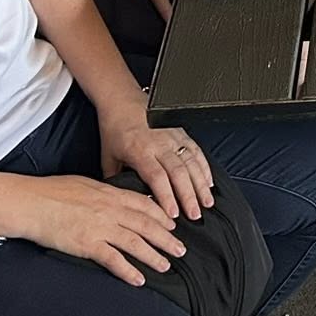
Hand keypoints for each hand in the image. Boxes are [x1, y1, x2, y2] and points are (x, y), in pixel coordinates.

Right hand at [16, 174, 184, 286]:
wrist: (30, 202)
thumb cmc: (51, 192)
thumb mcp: (84, 185)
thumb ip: (103, 193)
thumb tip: (114, 198)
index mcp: (109, 193)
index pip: (143, 204)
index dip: (161, 215)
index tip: (172, 225)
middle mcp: (110, 210)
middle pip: (146, 225)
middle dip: (167, 238)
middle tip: (181, 249)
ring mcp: (100, 227)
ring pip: (135, 242)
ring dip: (154, 256)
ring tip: (166, 265)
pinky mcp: (87, 244)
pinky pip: (114, 260)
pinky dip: (129, 270)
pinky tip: (139, 279)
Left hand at [101, 119, 215, 222]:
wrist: (121, 100)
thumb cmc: (114, 129)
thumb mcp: (108, 157)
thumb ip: (116, 182)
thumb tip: (123, 203)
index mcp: (139, 150)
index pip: (157, 177)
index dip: (167, 196)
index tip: (173, 214)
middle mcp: (159, 143)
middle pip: (178, 172)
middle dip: (189, 196)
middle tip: (195, 215)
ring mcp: (172, 136)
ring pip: (191, 162)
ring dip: (200, 184)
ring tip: (207, 203)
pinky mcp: (181, 132)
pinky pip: (196, 151)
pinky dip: (204, 167)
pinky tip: (208, 182)